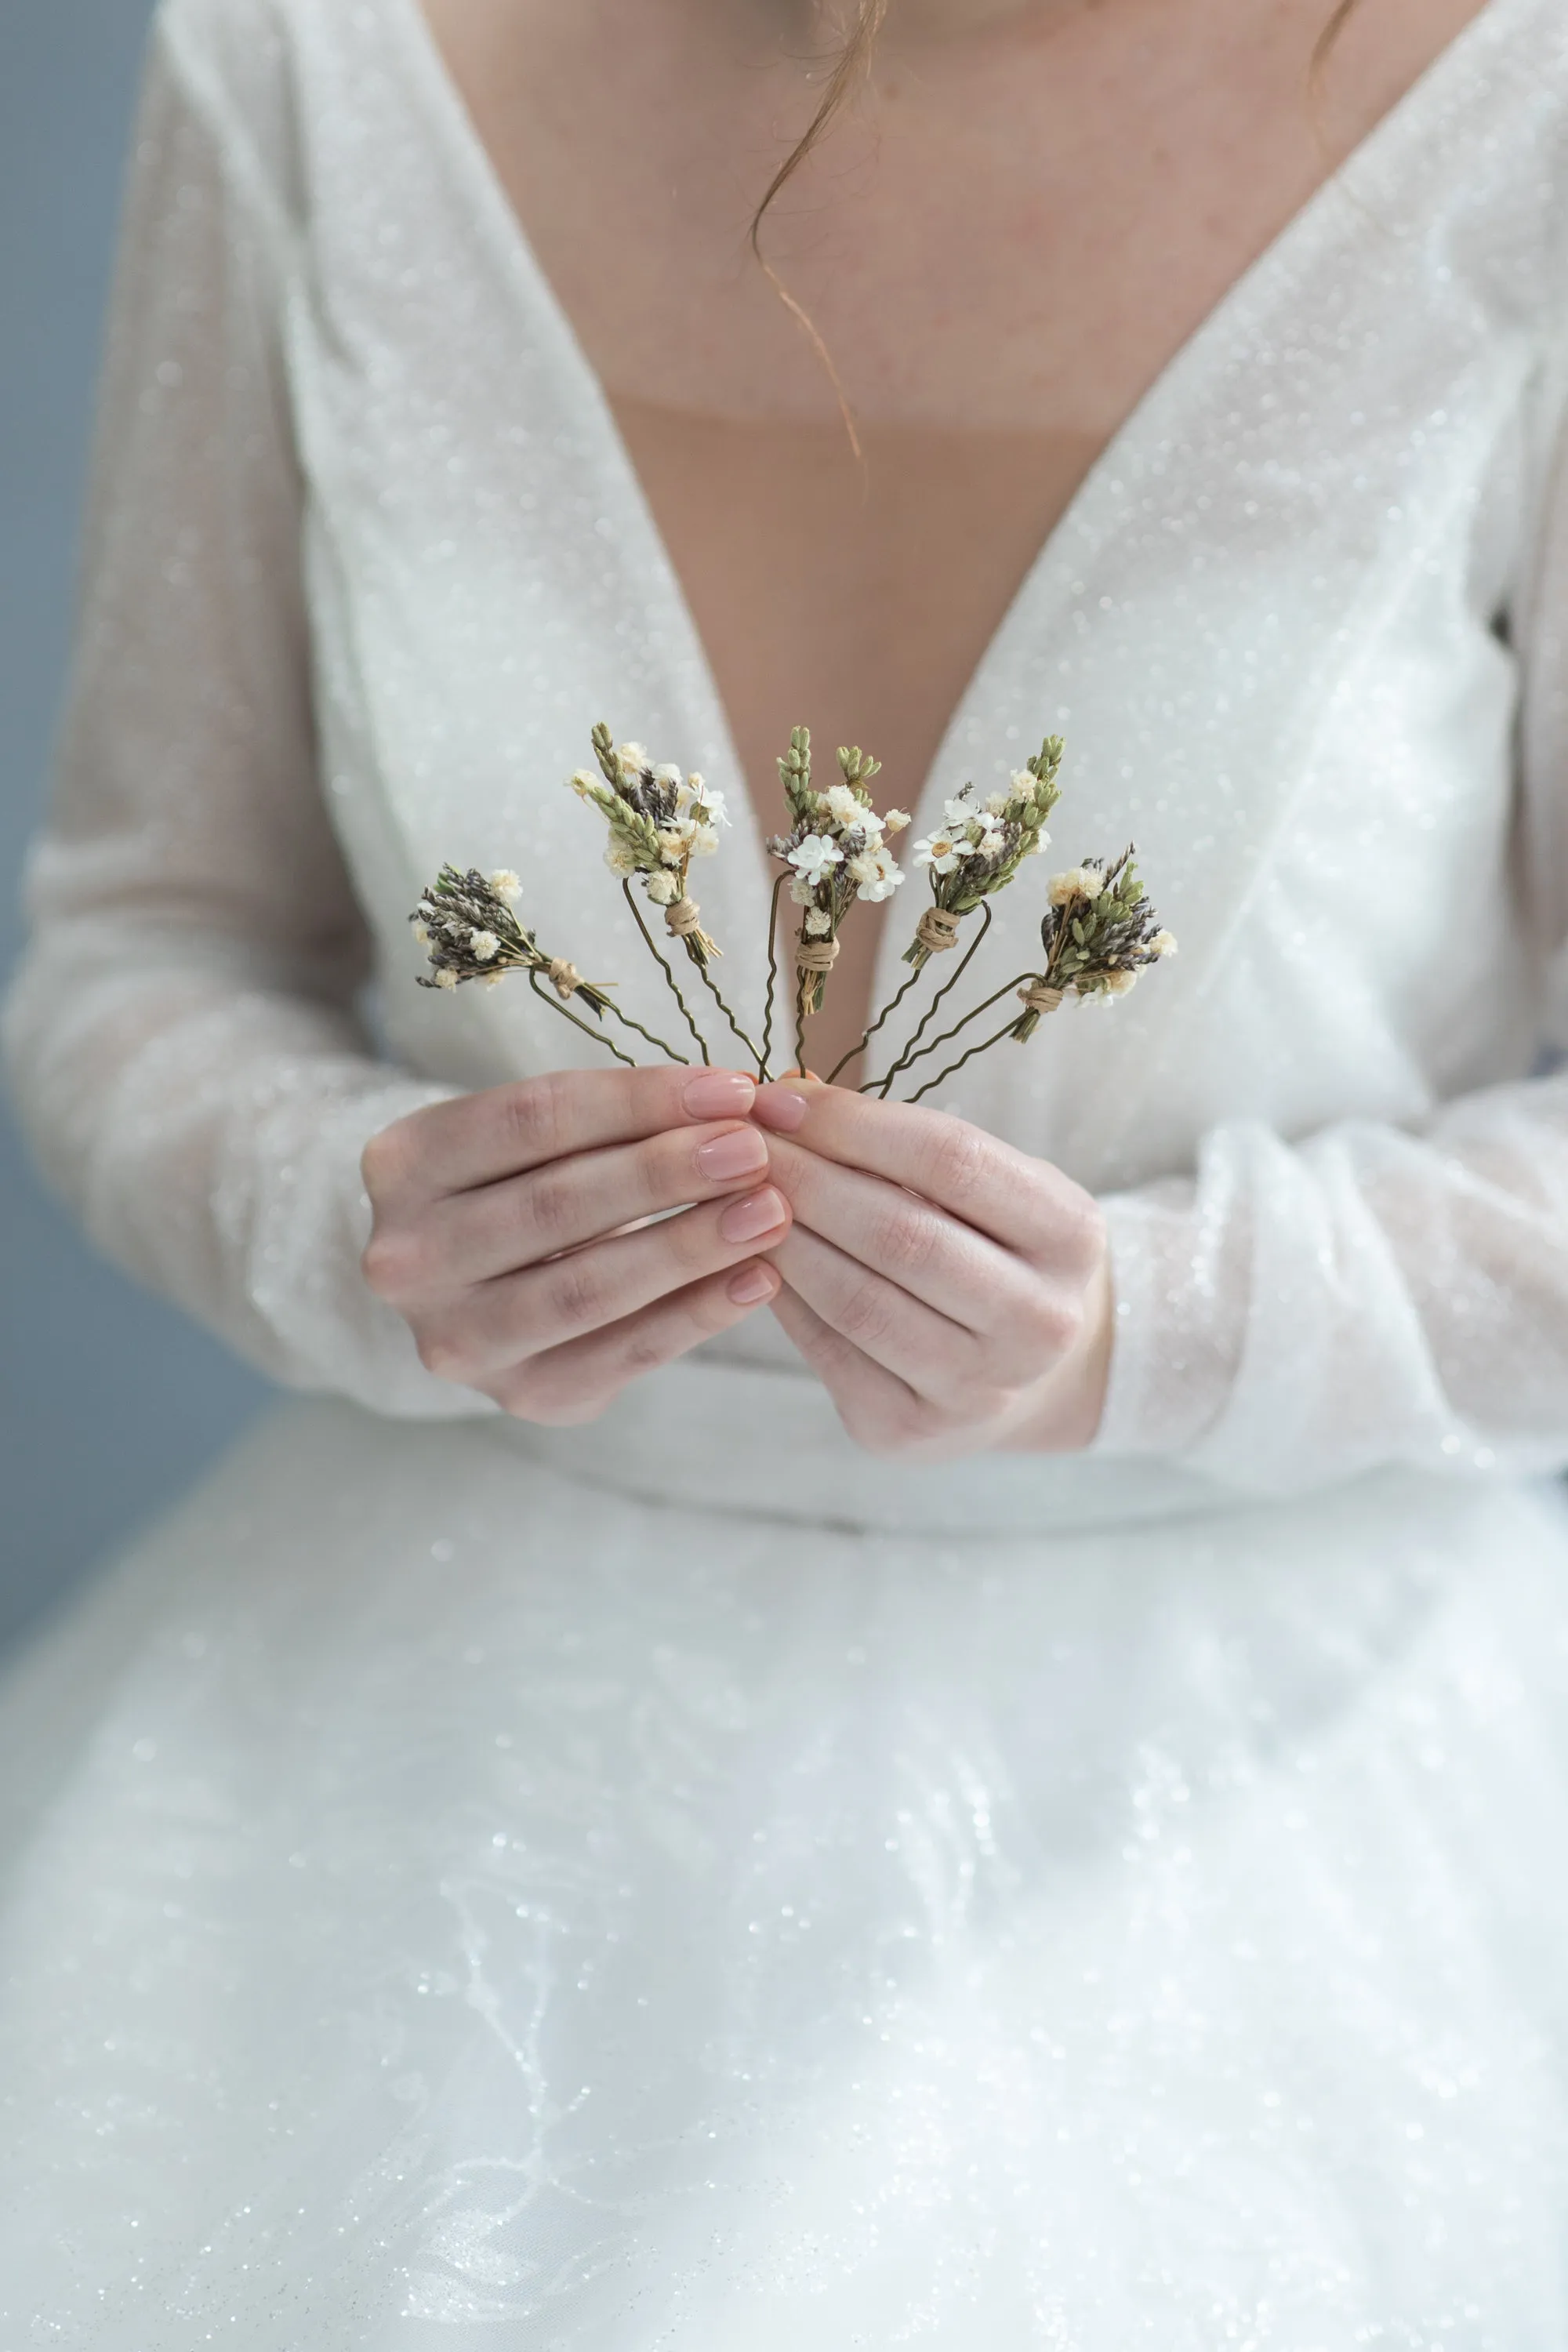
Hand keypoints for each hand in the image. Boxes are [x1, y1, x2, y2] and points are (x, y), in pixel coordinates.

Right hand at [361, 1066, 791, 1422]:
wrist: (475, 1282)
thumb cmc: (524, 1181)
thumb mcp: (540, 1136)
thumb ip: (619, 1119)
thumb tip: (741, 1105)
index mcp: (402, 1164)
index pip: (532, 1118)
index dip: (640, 1100)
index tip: (732, 1088)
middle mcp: (409, 1258)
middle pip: (555, 1206)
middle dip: (667, 1174)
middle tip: (755, 1151)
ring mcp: (456, 1338)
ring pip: (585, 1289)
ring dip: (689, 1247)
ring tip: (770, 1211)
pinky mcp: (519, 1397)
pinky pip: (621, 1355)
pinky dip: (696, 1315)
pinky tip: (757, 1279)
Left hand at [750, 1080, 1109, 1458]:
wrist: (1030, 1372)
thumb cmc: (994, 1250)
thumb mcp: (988, 1187)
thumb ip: (899, 1143)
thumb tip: (787, 1095)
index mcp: (1072, 1237)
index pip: (951, 1160)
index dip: (853, 1124)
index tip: (780, 1097)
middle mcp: (1040, 1322)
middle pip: (901, 1234)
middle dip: (805, 1178)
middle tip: (740, 1144)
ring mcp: (979, 1388)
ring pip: (857, 1300)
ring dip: (783, 1238)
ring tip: (737, 1195)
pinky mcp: (912, 1430)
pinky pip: (827, 1351)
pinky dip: (782, 1295)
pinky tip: (750, 1256)